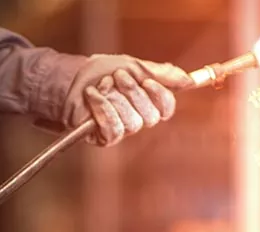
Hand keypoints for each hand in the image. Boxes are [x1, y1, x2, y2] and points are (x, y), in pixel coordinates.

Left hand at [63, 55, 192, 145]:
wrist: (71, 78)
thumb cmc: (101, 72)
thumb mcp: (134, 66)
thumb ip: (161, 73)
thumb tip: (188, 79)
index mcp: (148, 102)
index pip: (166, 107)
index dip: (160, 96)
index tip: (147, 81)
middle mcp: (137, 118)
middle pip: (150, 117)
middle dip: (133, 93)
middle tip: (118, 76)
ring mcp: (121, 130)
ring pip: (132, 123)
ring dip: (115, 99)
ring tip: (102, 85)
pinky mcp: (104, 137)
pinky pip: (113, 128)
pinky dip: (103, 108)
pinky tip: (93, 95)